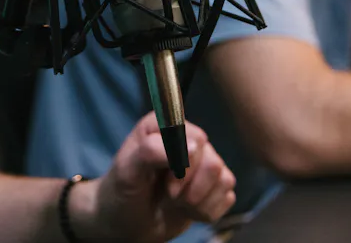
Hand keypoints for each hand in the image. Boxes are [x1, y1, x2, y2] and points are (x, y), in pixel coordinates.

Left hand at [77, 112, 235, 242]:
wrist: (126, 223)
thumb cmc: (122, 191)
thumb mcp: (127, 170)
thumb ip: (151, 150)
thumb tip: (191, 146)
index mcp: (167, 127)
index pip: (196, 139)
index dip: (185, 165)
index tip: (167, 183)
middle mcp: (189, 141)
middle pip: (213, 162)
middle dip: (190, 188)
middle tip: (169, 195)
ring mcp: (204, 164)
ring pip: (225, 180)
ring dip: (197, 201)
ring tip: (176, 202)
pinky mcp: (215, 187)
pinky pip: (228, 198)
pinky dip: (206, 211)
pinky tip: (187, 210)